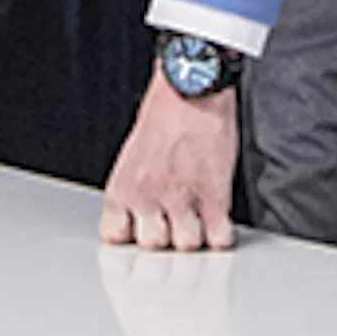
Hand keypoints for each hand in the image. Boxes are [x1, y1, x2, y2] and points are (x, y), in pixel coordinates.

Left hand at [100, 67, 236, 250]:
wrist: (191, 89)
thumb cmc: (164, 113)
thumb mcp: (132, 155)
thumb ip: (134, 189)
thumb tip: (141, 217)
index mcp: (121, 187)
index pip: (114, 237)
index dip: (132, 239)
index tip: (143, 234)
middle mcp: (146, 197)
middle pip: (153, 247)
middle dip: (167, 239)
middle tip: (177, 224)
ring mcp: (180, 198)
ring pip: (187, 245)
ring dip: (196, 236)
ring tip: (200, 220)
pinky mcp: (213, 195)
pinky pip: (218, 237)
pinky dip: (221, 235)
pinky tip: (219, 223)